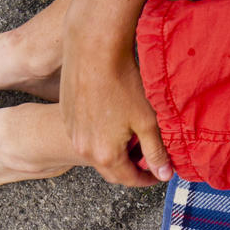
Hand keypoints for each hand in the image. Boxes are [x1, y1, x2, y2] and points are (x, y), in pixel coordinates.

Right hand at [61, 6, 171, 187]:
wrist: (93, 49)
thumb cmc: (123, 82)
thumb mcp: (147, 121)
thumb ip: (155, 152)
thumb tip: (164, 175)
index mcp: (105, 154)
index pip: (129, 179)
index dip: (146, 179)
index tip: (158, 174)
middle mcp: (84, 148)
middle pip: (110, 169)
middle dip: (130, 168)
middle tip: (146, 158)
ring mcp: (72, 132)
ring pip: (96, 152)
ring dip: (114, 152)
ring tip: (131, 138)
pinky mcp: (66, 115)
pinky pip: (85, 135)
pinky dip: (100, 136)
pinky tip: (112, 119)